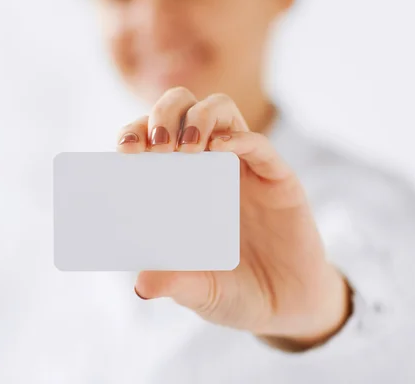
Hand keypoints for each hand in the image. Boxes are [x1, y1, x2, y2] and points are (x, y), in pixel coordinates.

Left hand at [116, 87, 351, 349]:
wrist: (287, 305)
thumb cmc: (236, 291)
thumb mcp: (200, 291)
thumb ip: (175, 283)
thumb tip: (140, 285)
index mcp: (181, 183)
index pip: (151, 138)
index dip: (135, 133)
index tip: (126, 150)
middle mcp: (210, 165)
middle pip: (183, 109)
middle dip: (165, 114)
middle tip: (159, 146)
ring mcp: (244, 166)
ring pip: (221, 109)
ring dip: (199, 117)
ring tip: (186, 146)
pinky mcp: (277, 176)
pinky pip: (259, 144)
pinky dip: (239, 139)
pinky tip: (222, 150)